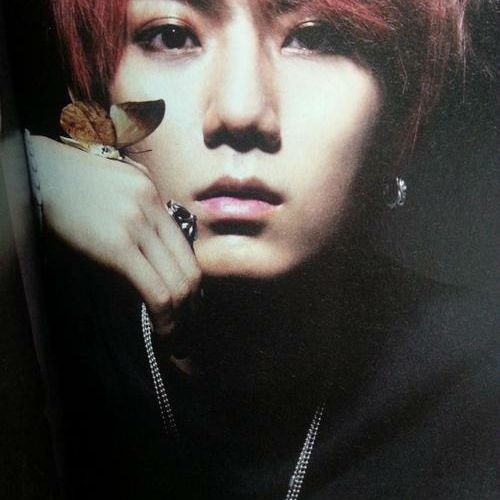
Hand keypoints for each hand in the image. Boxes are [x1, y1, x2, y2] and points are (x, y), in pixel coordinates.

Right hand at [30, 136, 200, 337]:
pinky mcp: (117, 246)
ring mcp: (138, 226)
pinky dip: (163, 314)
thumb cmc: (74, 184)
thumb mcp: (120, 188)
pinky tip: (161, 327)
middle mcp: (153, 210)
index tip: (190, 302)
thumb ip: (143, 211)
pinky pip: (154, 288)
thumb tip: (156, 245)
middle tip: (187, 323)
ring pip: (177, 281)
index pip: (188, 249)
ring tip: (174, 330)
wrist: (42, 170)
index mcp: (155, 197)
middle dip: (192, 303)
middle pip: (190, 268)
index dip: (193, 282)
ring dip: (181, 314)